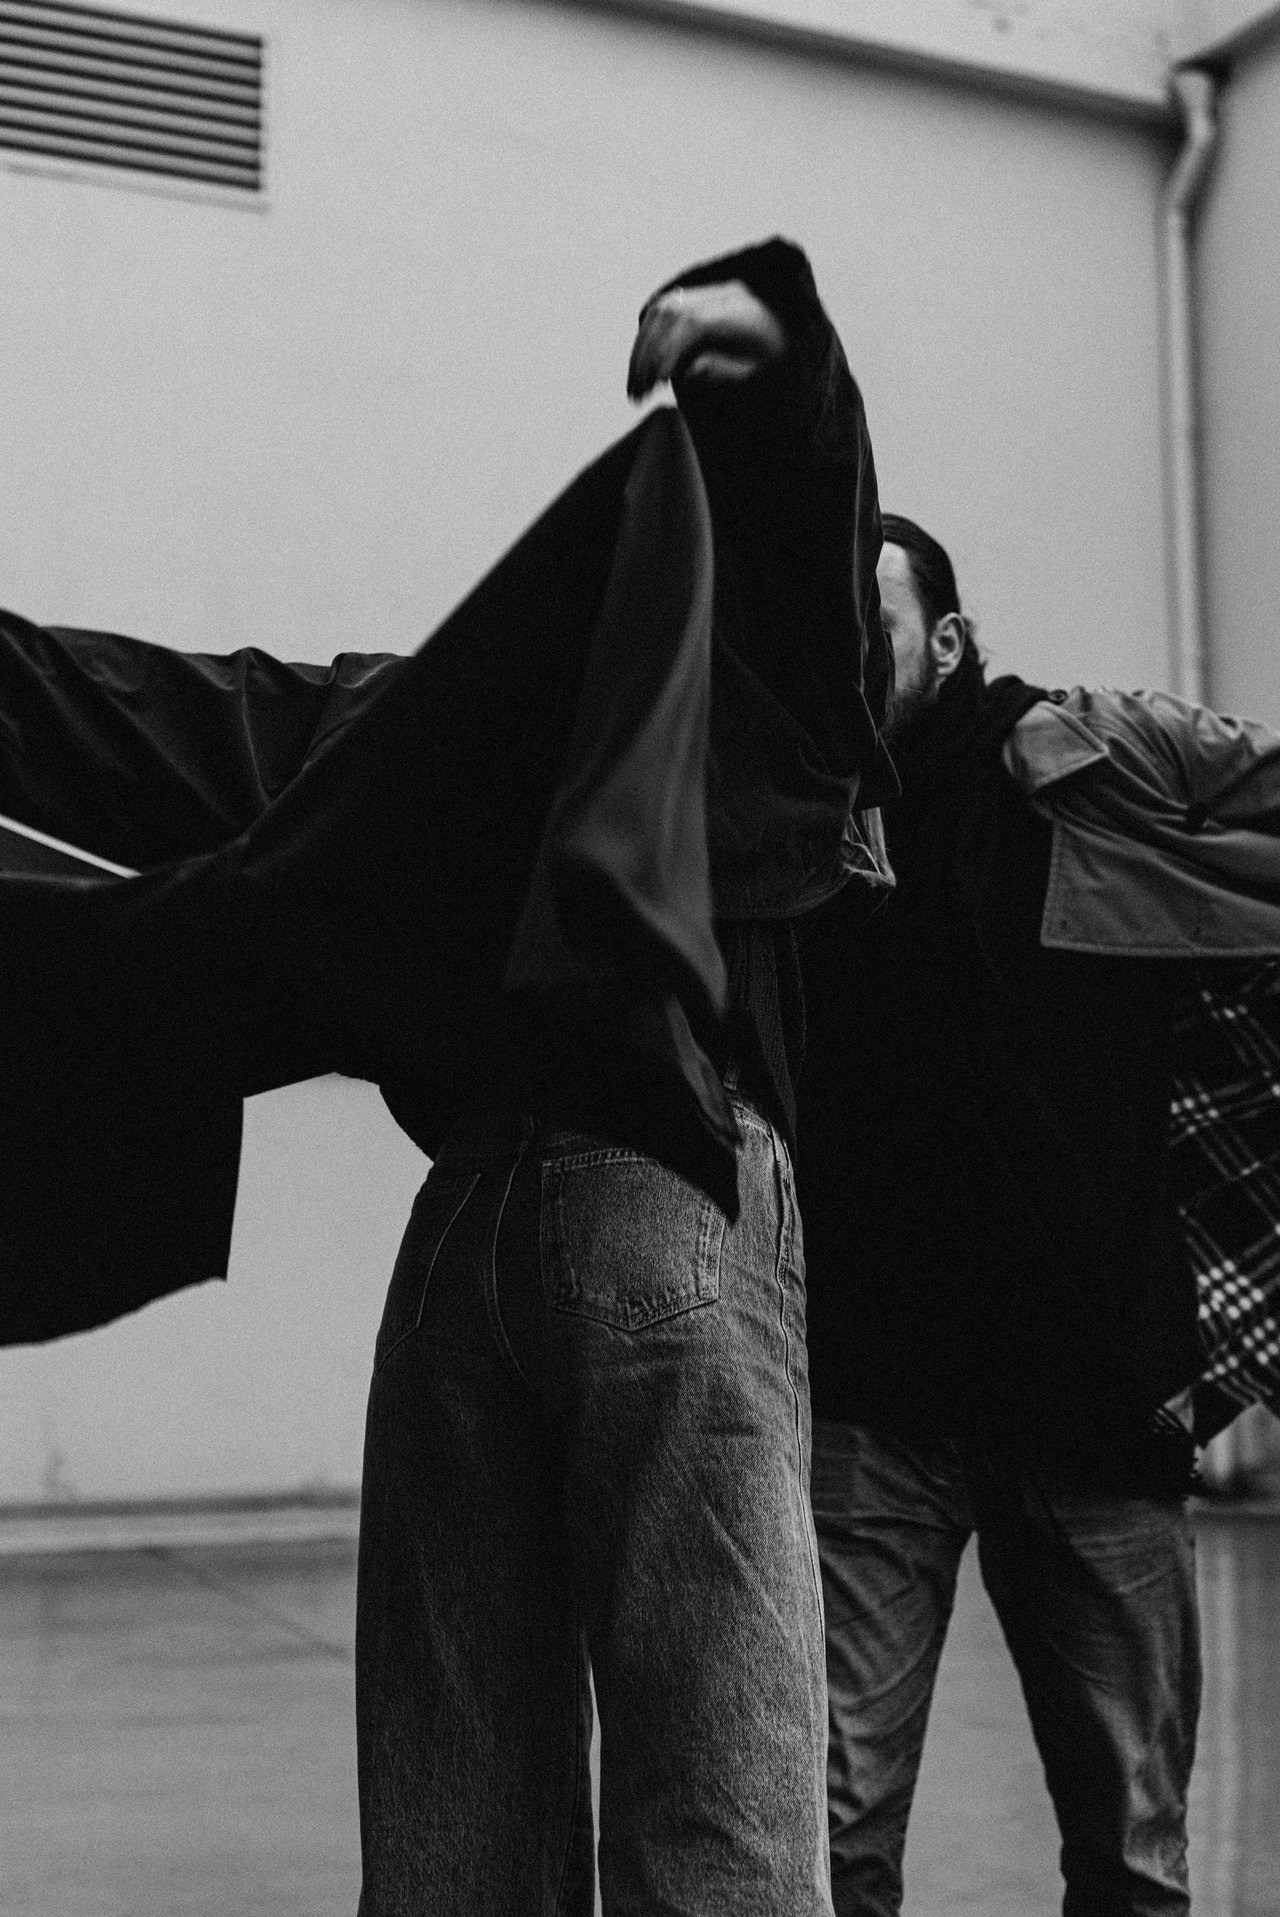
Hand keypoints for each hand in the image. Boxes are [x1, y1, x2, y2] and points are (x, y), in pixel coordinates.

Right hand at [626, 279, 786, 399]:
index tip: (657, 383)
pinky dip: (648, 336)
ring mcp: (710, 291)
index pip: (694, 324)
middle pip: (670, 313)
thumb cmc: (778, 358)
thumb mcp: (760, 372)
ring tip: (636, 386)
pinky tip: (642, 365)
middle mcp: (723, 293)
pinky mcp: (701, 296)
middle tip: (637, 393)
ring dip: (642, 347)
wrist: (793, 331)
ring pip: (661, 310)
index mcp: (741, 311)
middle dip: (647, 354)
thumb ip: (725, 372)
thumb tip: (686, 372)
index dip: (670, 351)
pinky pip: (665, 309)